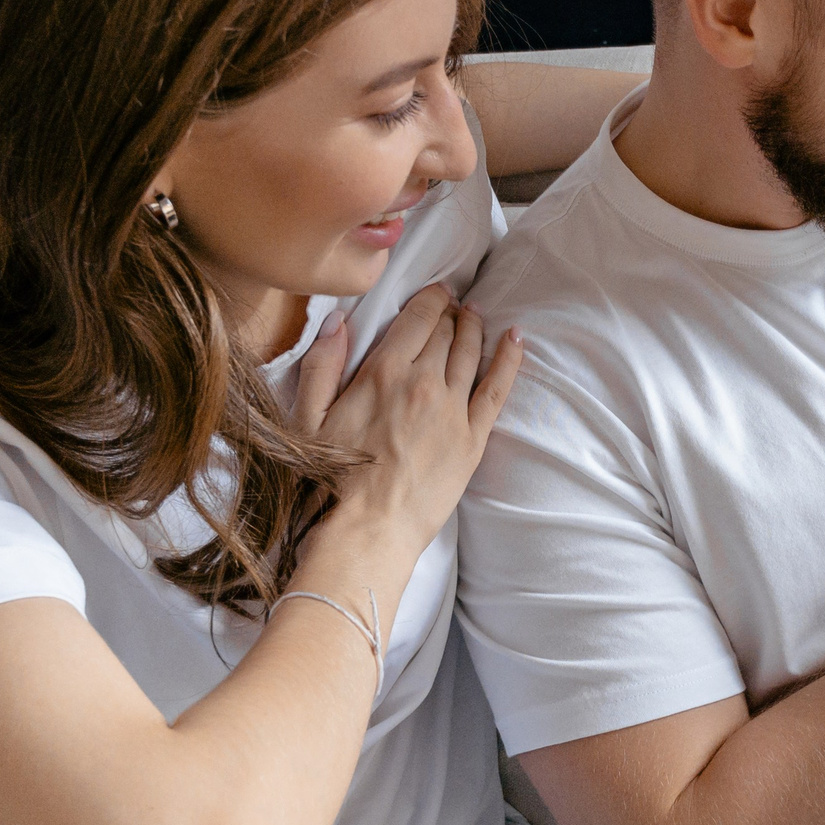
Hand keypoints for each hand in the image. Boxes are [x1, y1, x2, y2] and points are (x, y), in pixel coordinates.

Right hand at [291, 285, 525, 551]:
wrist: (369, 531)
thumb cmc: (331, 480)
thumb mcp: (308, 418)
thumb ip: (322, 365)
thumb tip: (337, 320)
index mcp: (382, 372)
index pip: (416, 318)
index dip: (429, 299)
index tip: (434, 293)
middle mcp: (423, 382)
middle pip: (445, 332)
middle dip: (449, 313)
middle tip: (451, 307)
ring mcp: (453, 409)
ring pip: (472, 351)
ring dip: (474, 327)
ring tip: (474, 315)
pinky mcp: (474, 438)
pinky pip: (499, 387)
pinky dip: (510, 357)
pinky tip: (516, 337)